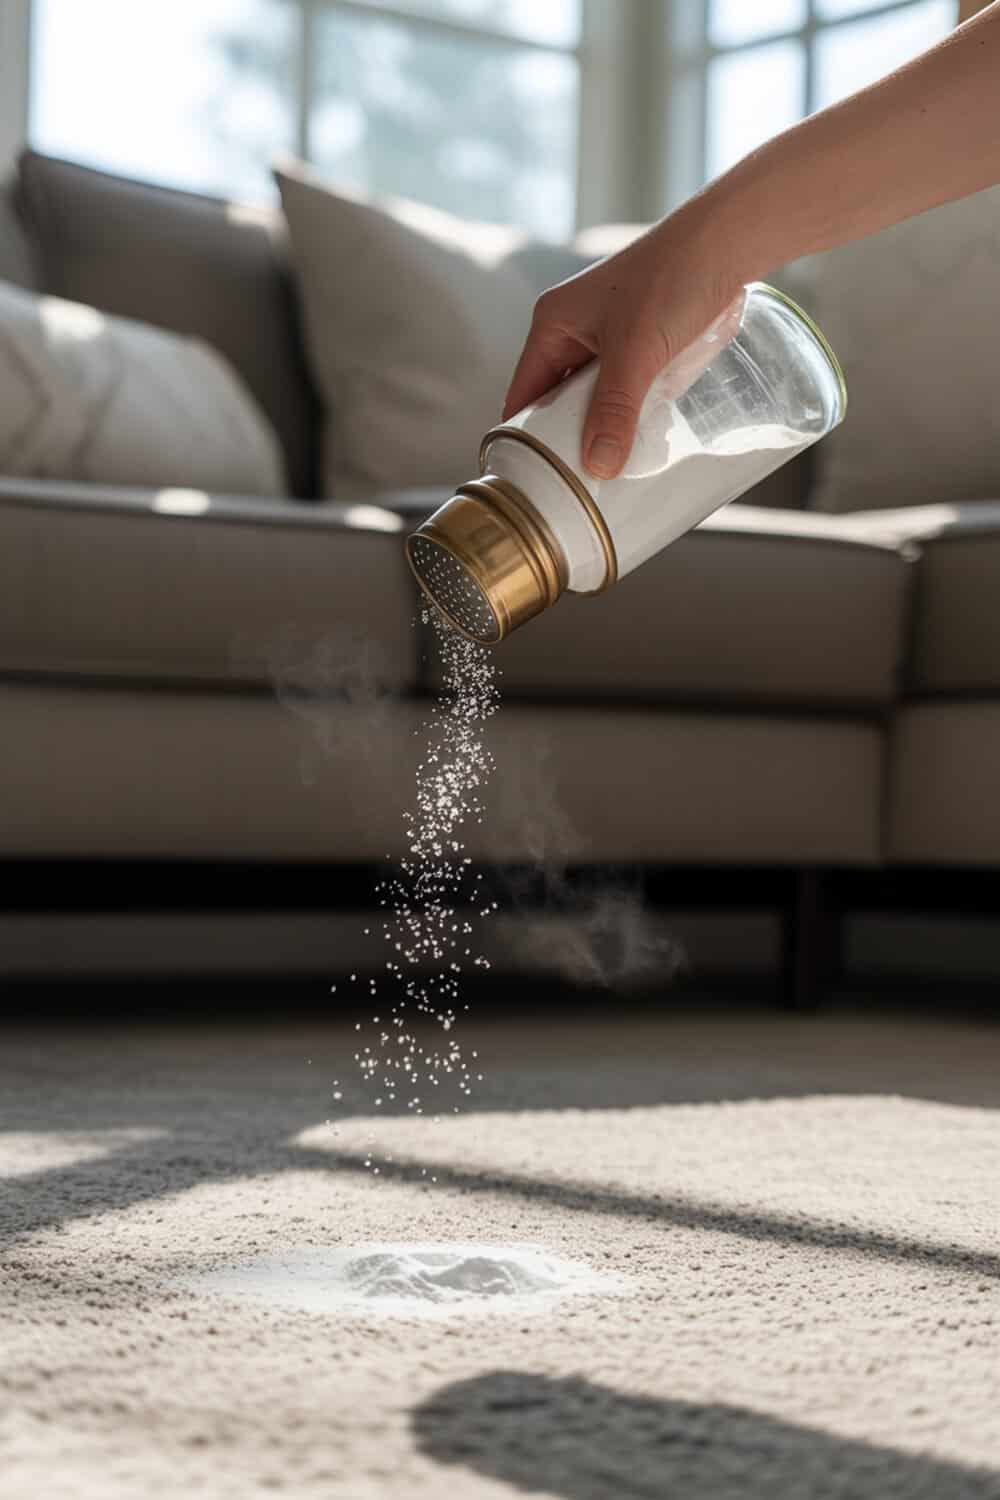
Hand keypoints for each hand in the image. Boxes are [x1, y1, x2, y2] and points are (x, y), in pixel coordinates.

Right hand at [502, 200, 744, 478]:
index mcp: (552, 325)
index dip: (526, 436)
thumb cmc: (672, 279)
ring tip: (614, 470)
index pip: (523, 395)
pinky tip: (644, 440)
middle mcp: (574, 331)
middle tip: (583, 484)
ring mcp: (608, 337)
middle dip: (571, 439)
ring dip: (606, 428)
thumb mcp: (636, 353)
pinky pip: (626, 391)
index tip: (537, 479)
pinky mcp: (642, 343)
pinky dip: (632, 414)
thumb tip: (598, 466)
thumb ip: (615, 412)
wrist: (726, 242)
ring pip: (595, 399)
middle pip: (559, 402)